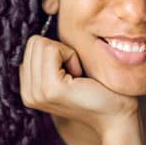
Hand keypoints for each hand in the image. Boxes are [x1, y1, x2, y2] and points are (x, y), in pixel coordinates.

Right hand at [19, 35, 139, 137]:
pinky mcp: (51, 88)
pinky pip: (53, 49)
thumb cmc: (100, 90)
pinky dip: (71, 55)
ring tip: (79, 77)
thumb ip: (50, 58)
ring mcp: (37, 92)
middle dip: (60, 50)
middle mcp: (28, 93)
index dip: (56, 52)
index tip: (73, 72)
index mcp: (29, 89)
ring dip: (66, 53)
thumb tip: (45, 27)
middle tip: (77, 74)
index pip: (31, 48)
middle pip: (33, 43)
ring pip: (41, 43)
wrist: (117, 117)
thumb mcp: (68, 73)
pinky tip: (81, 76)